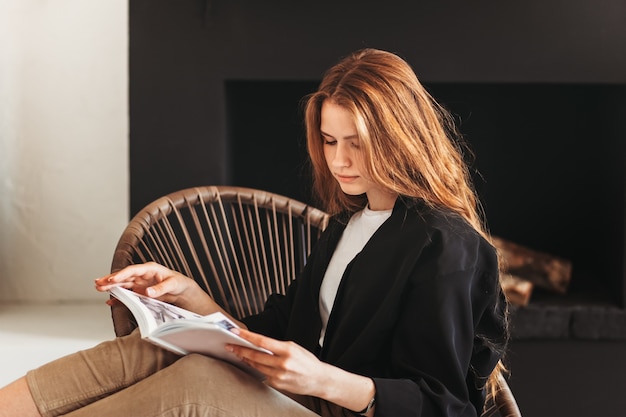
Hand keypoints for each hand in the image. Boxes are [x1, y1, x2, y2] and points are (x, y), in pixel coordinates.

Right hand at [95, 262, 210, 312]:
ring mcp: (139, 284)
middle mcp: (142, 275)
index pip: (132, 270)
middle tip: (98, 282)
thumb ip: (160, 288)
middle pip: (124, 276)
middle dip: (110, 279)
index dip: (121, 274)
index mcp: (149, 269)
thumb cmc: (178, 283)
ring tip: (98, 287)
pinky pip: (127, 294)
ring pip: (122, 284)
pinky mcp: (139, 292)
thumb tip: (148, 292)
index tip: (112, 279)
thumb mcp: (173, 284)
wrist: (181, 290)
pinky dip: (118, 298)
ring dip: (110, 286)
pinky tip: (109, 301)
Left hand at [226, 328, 330, 396]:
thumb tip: (259, 344)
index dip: (247, 336)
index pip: (262, 341)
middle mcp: (282, 363)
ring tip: (238, 353)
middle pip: (255, 355)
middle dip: (240, 350)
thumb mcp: (294, 348)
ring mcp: (279, 375)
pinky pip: (263, 375)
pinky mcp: (277, 384)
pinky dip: (257, 368)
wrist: (319, 379)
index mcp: (287, 350)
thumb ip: (277, 346)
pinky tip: (253, 364)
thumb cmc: (307, 361)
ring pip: (256, 365)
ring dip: (246, 359)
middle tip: (230, 345)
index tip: (236, 332)